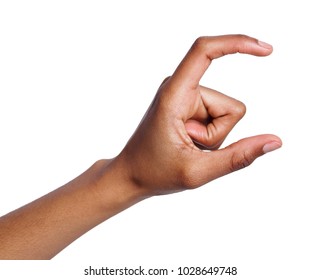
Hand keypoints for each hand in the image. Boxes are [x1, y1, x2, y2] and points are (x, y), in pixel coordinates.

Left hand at [117, 35, 281, 195]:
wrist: (131, 174)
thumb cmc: (155, 172)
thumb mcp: (198, 171)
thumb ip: (238, 157)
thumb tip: (274, 141)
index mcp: (175, 94)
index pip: (205, 51)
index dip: (237, 43)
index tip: (266, 51)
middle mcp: (180, 88)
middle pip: (230, 107)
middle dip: (218, 135)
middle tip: (189, 146)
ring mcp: (186, 96)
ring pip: (226, 115)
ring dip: (212, 137)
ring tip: (187, 144)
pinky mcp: (189, 104)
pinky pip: (218, 118)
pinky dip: (209, 135)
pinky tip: (188, 142)